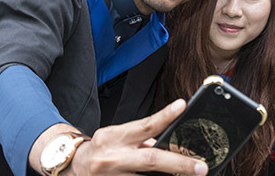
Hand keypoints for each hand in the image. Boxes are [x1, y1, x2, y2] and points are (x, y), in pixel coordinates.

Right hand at [69, 99, 207, 174]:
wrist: (74, 167)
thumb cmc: (102, 148)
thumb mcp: (118, 136)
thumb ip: (143, 139)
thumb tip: (168, 143)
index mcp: (115, 137)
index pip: (144, 124)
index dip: (164, 116)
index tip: (182, 106)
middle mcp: (115, 157)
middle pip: (151, 159)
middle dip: (179, 164)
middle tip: (201, 167)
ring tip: (191, 175)